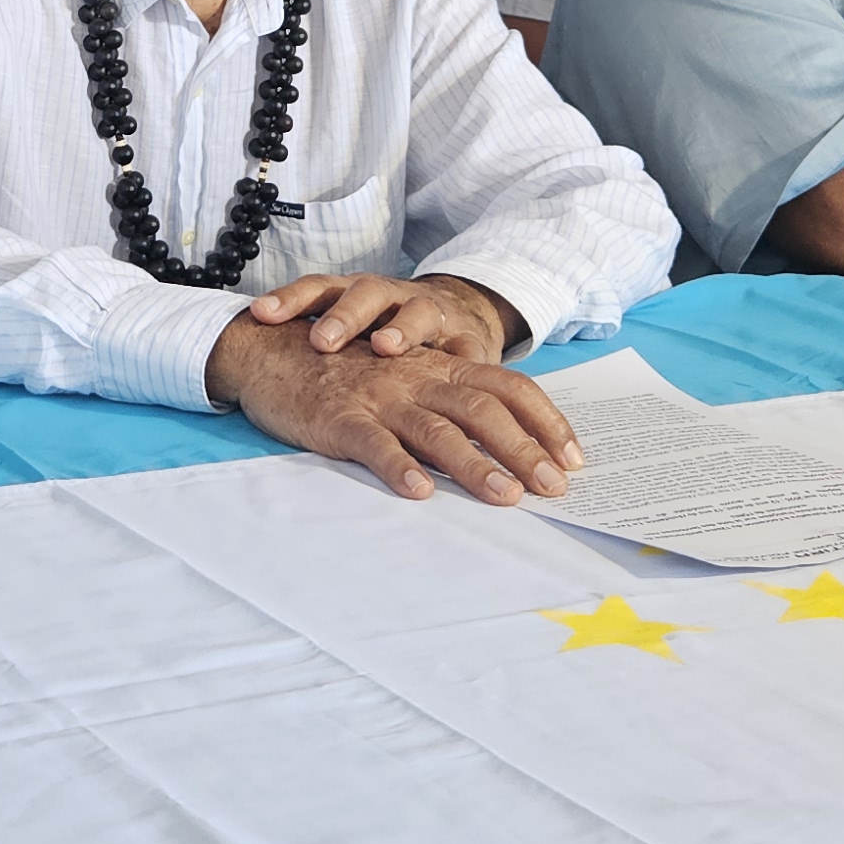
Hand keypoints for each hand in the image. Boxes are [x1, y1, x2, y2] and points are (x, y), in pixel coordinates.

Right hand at [205, 316, 583, 505]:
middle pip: (484, 409)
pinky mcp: (339, 416)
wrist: (269, 347)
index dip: (545, 421)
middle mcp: (417, 377)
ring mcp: (379, 396)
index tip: (574, 460)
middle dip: (524, 449)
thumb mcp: (403, 377)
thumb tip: (503, 450)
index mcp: (438, 366)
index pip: (508, 387)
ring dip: (474, 464)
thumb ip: (446, 403)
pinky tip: (417, 491)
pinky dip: (396, 466)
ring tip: (505, 496)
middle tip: (553, 488)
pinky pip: (372, 442)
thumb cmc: (343, 369)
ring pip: (436, 428)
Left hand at [242, 272, 519, 359]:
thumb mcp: (351, 327)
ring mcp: (432, 312)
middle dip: (343, 315)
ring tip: (384, 348)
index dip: (289, 300)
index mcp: (355, 293)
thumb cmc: (387, 328)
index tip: (259, 314)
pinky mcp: (469, 338)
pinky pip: (466, 348)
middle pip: (364, 294)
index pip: (318, 288)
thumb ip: (309, 337)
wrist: (458, 315)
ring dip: (400, 328)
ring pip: (416, 312)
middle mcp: (392, 295)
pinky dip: (461, 358)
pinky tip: (456, 369)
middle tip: (322, 340)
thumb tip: (243, 349)